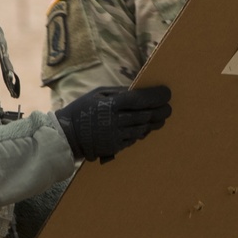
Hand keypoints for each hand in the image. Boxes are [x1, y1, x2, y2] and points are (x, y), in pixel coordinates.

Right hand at [55, 85, 171, 161]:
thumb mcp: (98, 94)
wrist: (68, 135)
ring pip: (142, 129)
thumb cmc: (83, 110)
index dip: (156, 96)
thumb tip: (138, 90)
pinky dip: (142, 133)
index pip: (139, 99)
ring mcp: (116, 135)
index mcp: (111, 104)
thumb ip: (119, 92)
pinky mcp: (115, 147)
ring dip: (154, 124)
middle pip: (145, 115)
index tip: (167, 93)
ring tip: (161, 119)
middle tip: (169, 108)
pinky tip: (146, 128)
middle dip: (160, 111)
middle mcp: (115, 120)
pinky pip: (134, 139)